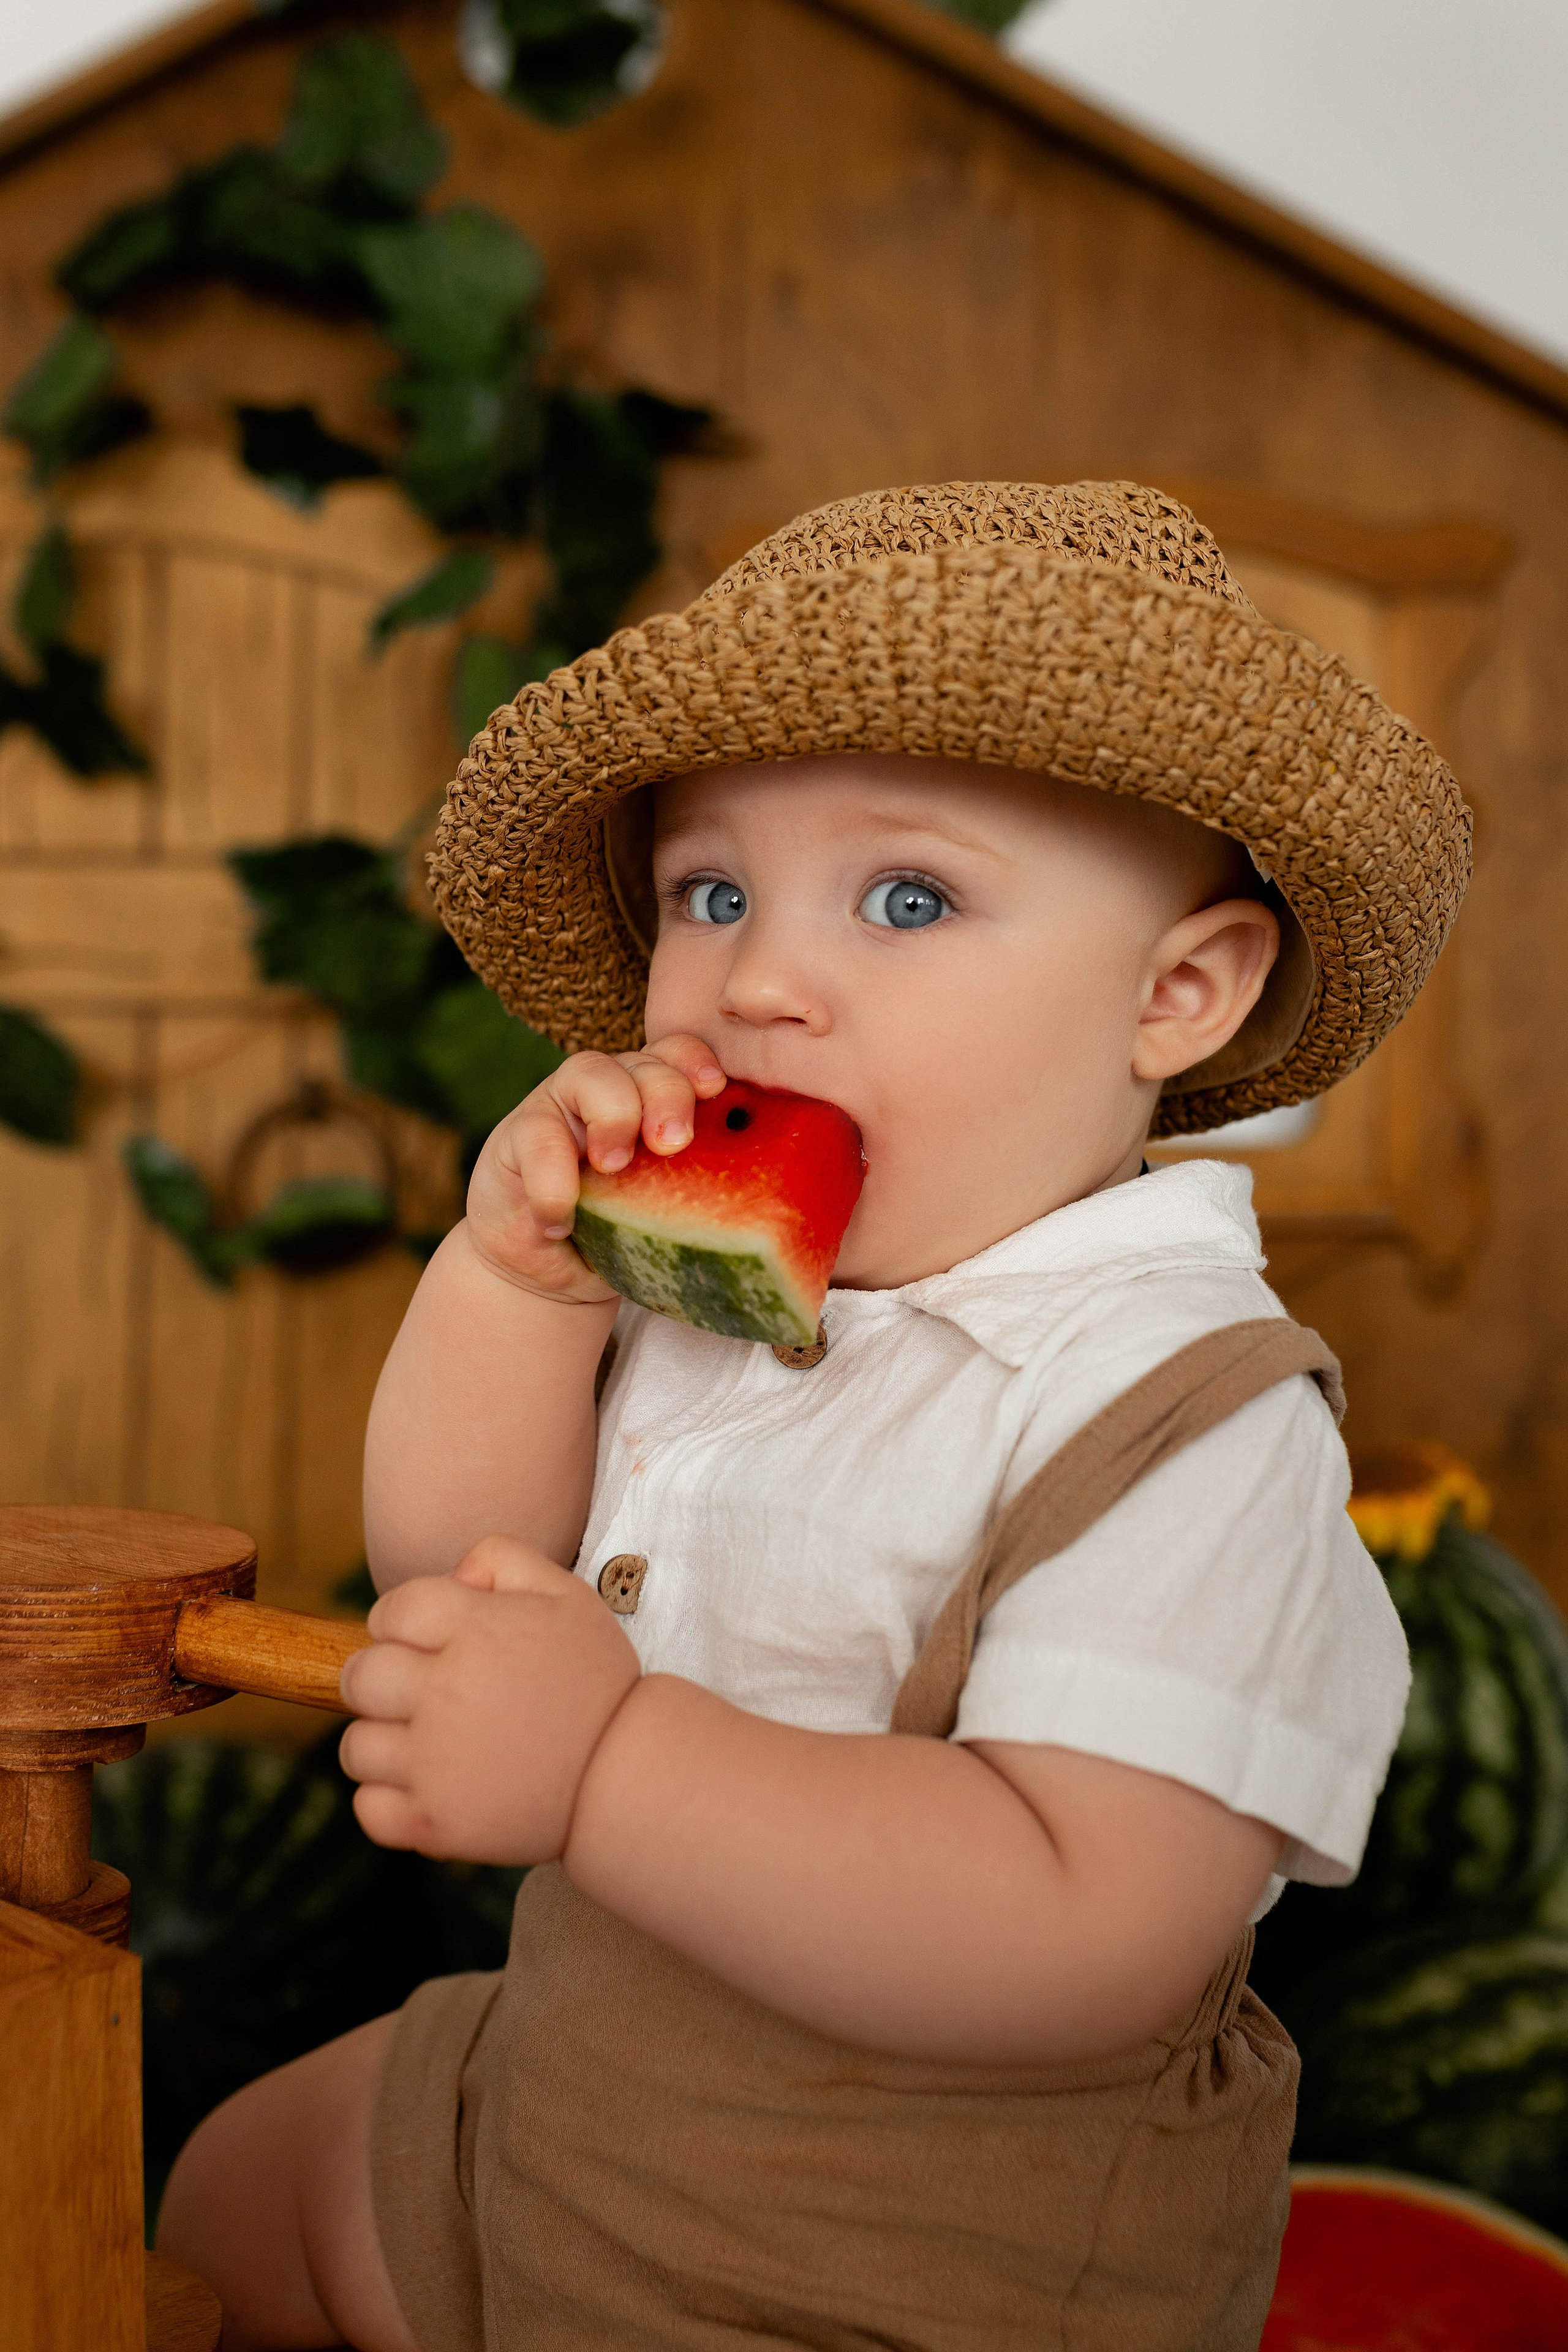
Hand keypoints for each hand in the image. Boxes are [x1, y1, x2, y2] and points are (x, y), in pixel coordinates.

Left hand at [338, 1534, 640, 1863]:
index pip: (390, 1612)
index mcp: (473, 1631)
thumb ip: (503, 1558)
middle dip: (379, 1677)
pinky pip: (369, 1809)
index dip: (402, 1622)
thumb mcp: (569, 1594)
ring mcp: (435, 1765)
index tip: (427, 1640)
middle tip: (420, 1691)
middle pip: (359, 1677)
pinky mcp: (435, 1824)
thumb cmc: (596, 1680)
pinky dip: (385, 1800)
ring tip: (426, 1741)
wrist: (628, 1774)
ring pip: (356, 1746)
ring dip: (381, 1740)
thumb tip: (451, 1577)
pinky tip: (423, 1786)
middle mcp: (445, 1694)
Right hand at [463, 1034, 728, 1300]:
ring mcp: (559, 1106)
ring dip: (613, 1114)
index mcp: (652, 1098)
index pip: (679, 1056)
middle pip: (643, 1063)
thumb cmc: (620, 1235)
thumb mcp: (663, 1213)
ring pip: (590, 1074)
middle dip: (665, 1094)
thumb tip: (760, 1207)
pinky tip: (561, 1220)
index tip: (715, 1091)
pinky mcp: (515, 1137)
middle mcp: (608, 1089)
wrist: (547, 1269)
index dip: (697, 1063)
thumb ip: (698, 1191)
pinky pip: (538, 1138)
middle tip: (672, 1144)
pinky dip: (553, 1179)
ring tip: (614, 1165)